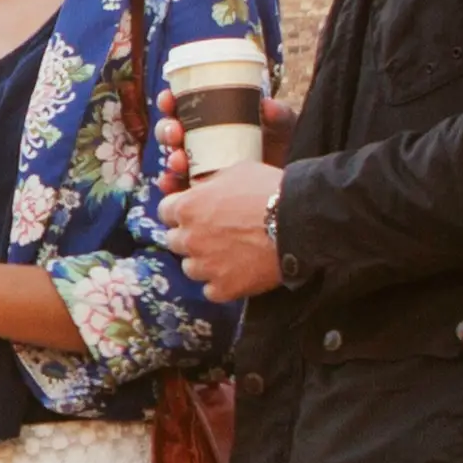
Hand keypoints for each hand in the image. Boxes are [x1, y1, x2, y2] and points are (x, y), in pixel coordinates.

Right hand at [151, 89, 296, 178]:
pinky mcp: (200, 194)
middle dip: (167, 131)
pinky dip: (169, 185)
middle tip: (176, 133)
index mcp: (215, 120)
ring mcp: (200, 169)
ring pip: (172, 160)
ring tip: (179, 161)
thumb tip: (267, 106)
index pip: (185, 106)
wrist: (290, 190)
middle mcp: (202, 143)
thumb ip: (280, 116)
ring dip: (169, 158)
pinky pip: (176, 190)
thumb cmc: (286, 153)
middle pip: (172, 133)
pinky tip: (171, 183)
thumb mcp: (286, 131)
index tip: (168, 100)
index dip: (170, 102)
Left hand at [162, 162, 282, 296]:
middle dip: (190, 237)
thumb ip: (209, 184)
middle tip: (212, 234)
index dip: (180, 212)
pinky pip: (210, 290)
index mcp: (187, 207)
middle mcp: (189, 238)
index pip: (165, 212)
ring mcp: (205, 266)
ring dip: (203, 262)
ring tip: (226, 255)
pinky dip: (220, 283)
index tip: (193, 213)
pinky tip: (236, 273)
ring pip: (190, 268)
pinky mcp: (224, 288)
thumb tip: (200, 189)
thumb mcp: (234, 172)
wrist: (297, 221)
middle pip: (175, 241)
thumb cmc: (267, 190)